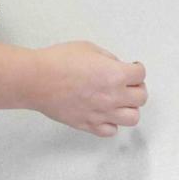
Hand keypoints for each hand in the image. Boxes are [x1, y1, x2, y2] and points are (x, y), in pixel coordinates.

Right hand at [28, 42, 146, 136]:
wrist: (37, 79)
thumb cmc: (58, 62)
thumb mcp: (89, 48)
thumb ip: (108, 58)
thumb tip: (116, 65)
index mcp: (115, 74)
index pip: (141, 75)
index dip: (137, 69)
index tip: (133, 68)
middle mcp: (112, 96)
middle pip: (141, 98)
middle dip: (137, 88)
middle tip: (129, 84)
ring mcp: (101, 113)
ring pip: (132, 118)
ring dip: (129, 108)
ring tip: (121, 101)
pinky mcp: (88, 124)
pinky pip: (110, 131)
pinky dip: (112, 123)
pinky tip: (106, 114)